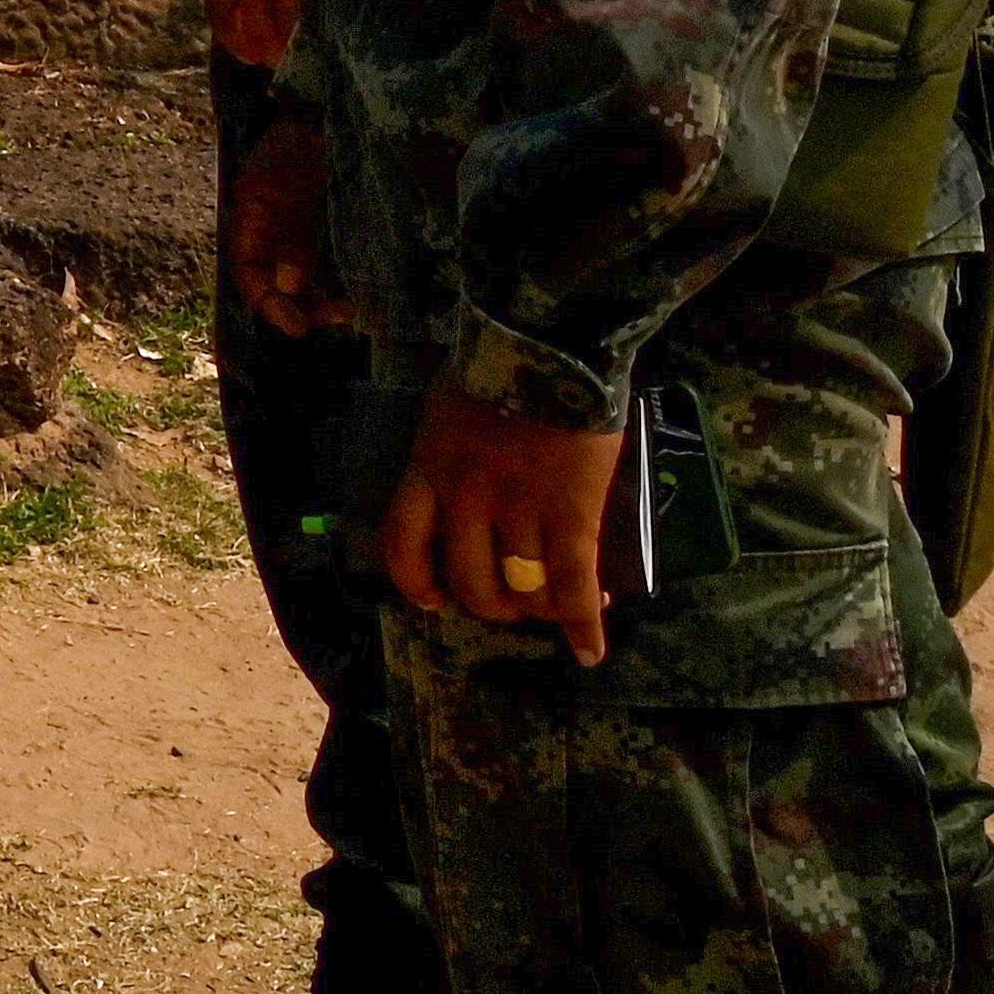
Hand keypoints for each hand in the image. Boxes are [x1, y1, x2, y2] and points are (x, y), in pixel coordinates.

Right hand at [227, 113, 345, 340]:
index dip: (269, 304)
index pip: (251, 274)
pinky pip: (334, 266)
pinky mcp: (334, 229)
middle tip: (338, 317)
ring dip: (327, 300)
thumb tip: (291, 283)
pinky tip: (365, 293)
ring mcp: (305, 232)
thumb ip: (288, 236)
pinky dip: (345, 283)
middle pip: (281, 285)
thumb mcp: (283, 186)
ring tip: (356, 312)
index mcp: (253, 222)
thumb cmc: (298, 143)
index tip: (298, 327)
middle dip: (305, 306)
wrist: (327, 113)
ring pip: (310, 281)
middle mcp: (276, 234)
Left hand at [383, 387, 621, 663]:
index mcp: (428, 470)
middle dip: (494, 605)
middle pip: (471, 582)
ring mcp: (519, 509)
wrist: (548, 342)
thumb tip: (460, 467)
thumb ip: (448, 447)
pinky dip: (583, 624)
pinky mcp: (572, 513)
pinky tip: (591, 651)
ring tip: (560, 608)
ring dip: (544, 609)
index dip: (416, 581)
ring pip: (524, 588)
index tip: (433, 599)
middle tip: (515, 602)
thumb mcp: (447, 407)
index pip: (403, 544)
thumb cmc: (496, 362)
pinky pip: (573, 582)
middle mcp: (466, 499)